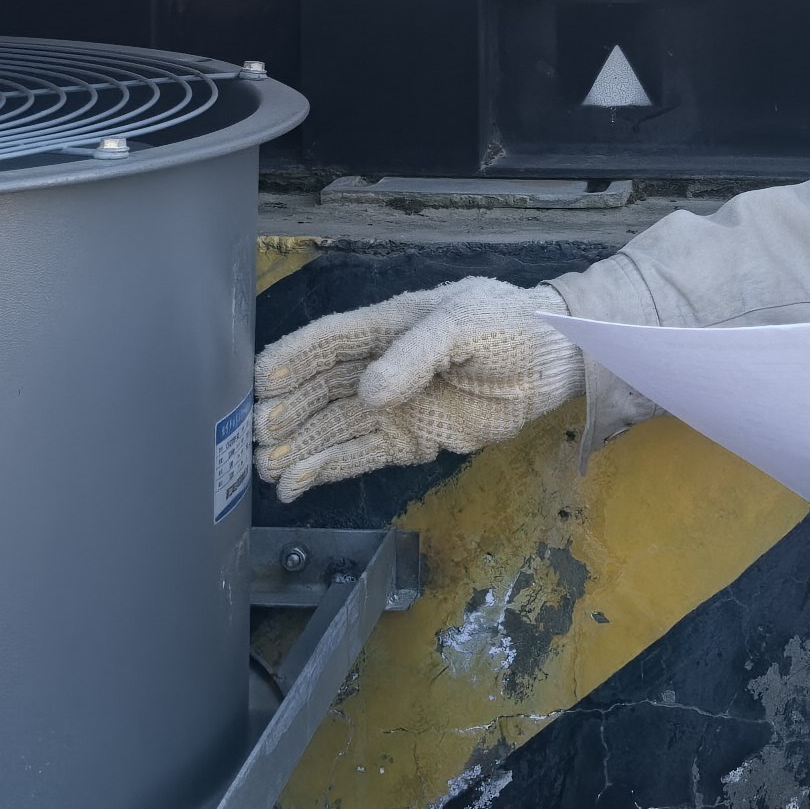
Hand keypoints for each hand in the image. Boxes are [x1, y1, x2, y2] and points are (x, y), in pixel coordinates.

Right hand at [256, 277, 582, 497]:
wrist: (554, 361)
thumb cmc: (508, 326)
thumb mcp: (462, 325)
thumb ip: (414, 355)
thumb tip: (369, 394)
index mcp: (387, 327)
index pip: (329, 343)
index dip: (293, 361)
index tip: (260, 382)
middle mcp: (381, 368)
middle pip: (322, 391)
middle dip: (287, 414)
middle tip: (256, 438)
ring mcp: (395, 408)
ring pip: (334, 428)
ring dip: (298, 448)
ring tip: (264, 469)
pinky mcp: (411, 440)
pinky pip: (361, 455)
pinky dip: (327, 470)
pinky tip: (296, 483)